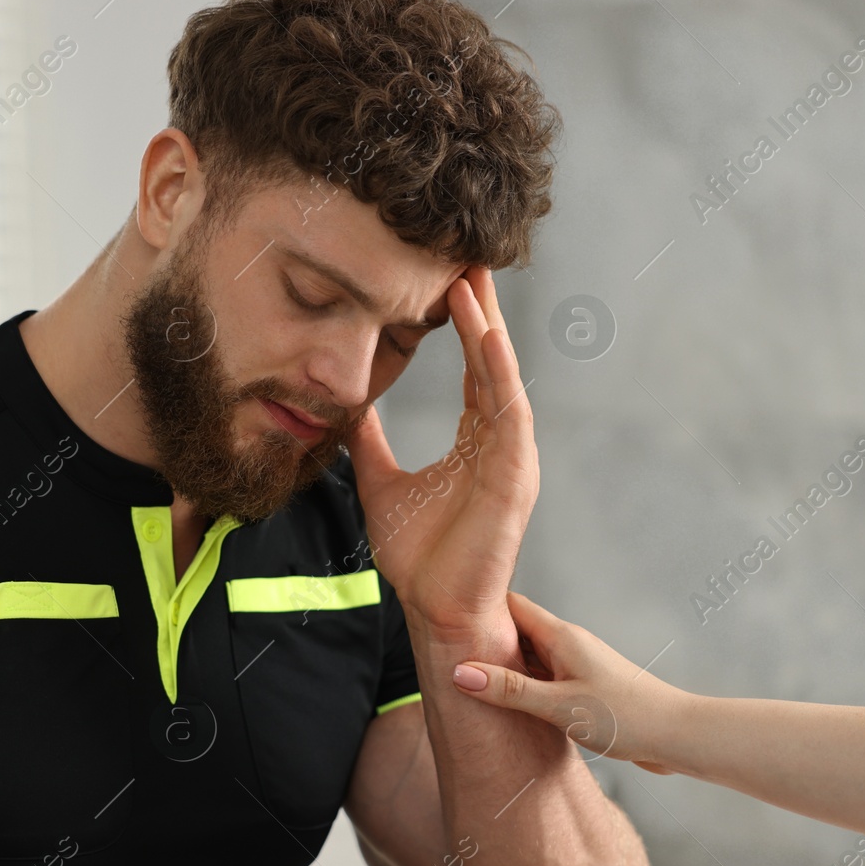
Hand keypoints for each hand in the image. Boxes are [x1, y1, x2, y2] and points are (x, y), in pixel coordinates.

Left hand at [347, 266, 537, 639]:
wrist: (434, 610)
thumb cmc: (419, 559)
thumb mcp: (381, 482)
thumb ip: (370, 442)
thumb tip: (349, 406)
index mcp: (475, 443)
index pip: (473, 369)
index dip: (463, 322)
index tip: (448, 275)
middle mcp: (499, 443)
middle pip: (493, 362)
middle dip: (483, 309)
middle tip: (469, 254)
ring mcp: (512, 459)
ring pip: (503, 379)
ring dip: (489, 329)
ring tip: (469, 282)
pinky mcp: (516, 478)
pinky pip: (510, 414)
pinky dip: (500, 373)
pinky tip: (486, 337)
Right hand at [449, 590, 686, 774]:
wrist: (676, 735)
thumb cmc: (626, 716)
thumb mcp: (558, 705)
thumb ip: (509, 690)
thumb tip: (461, 672)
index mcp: (561, 636)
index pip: (510, 605)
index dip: (478, 607)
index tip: (444, 617)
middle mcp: (568, 644)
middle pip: (516, 632)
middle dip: (484, 642)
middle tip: (444, 655)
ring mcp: (577, 666)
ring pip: (529, 659)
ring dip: (503, 670)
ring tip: (467, 685)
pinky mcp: (585, 688)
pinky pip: (543, 680)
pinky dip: (523, 689)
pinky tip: (508, 709)